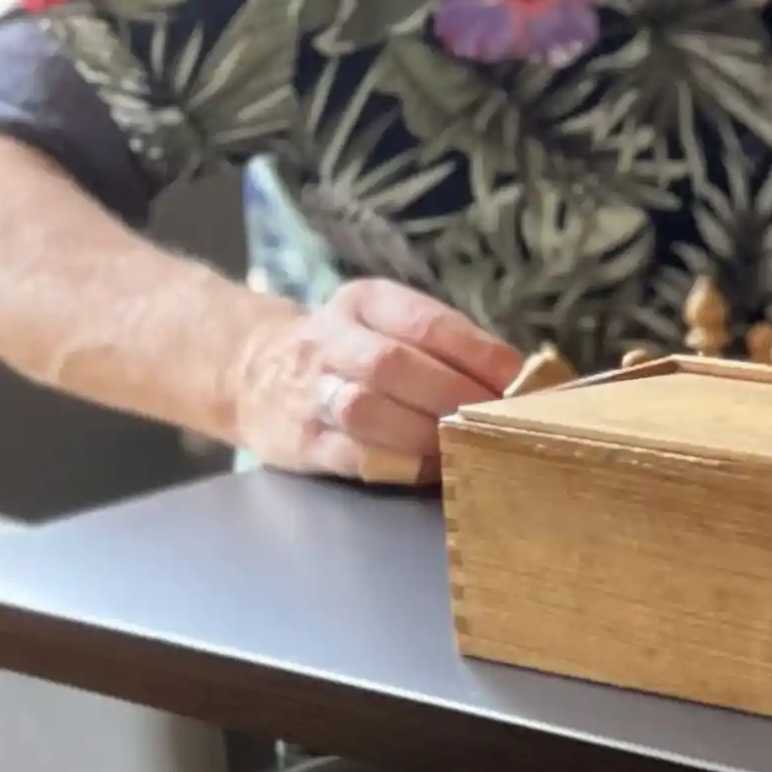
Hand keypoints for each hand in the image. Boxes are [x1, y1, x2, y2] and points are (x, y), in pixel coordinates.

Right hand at [230, 280, 519, 485]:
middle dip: (453, 394)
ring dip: (425, 432)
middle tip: (497, 419)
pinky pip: (353, 456)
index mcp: (365, 302)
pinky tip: (432, 470)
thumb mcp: (384, 321)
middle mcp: (331, 341)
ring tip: (466, 445)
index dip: (478, 353)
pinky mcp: (301, 441)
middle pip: (394, 364)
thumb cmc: (349, 348)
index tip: (520, 380)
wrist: (250, 370)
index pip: (426, 322)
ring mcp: (311, 392)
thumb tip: (520, 376)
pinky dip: (399, 465)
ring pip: (368, 410)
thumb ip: (443, 342)